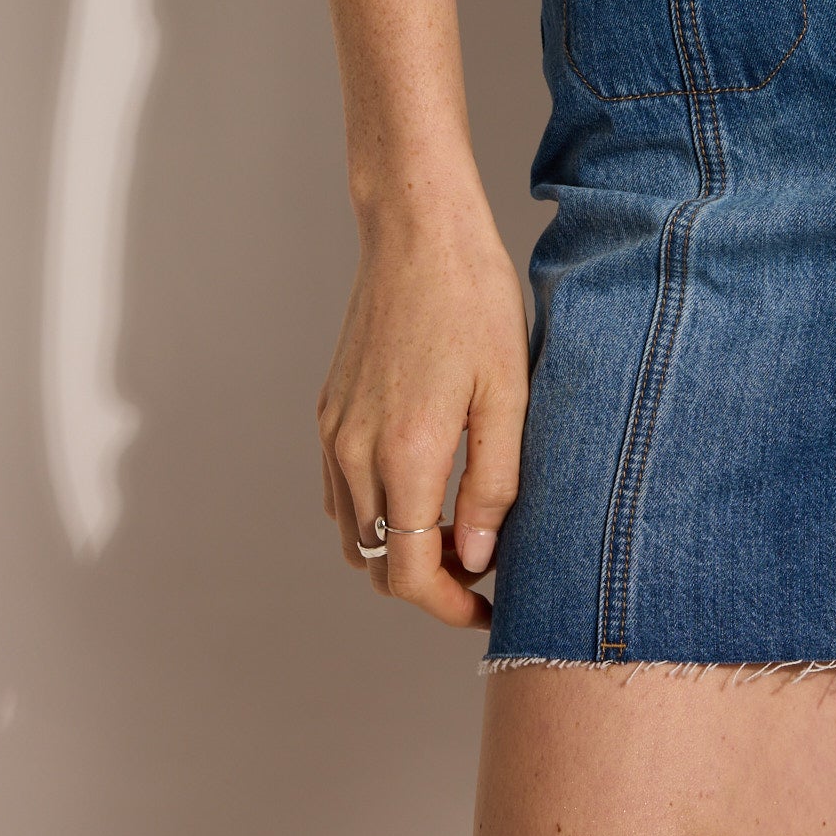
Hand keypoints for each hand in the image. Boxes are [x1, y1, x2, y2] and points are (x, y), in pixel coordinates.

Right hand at [317, 189, 530, 628]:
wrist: (418, 230)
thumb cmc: (474, 299)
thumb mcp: (508, 392)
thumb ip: (493, 485)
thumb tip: (477, 560)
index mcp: (405, 452)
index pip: (408, 574)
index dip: (448, 606)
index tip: (488, 606)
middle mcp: (355, 451)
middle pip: (375, 564)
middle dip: (426, 582)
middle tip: (481, 565)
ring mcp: (333, 431)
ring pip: (353, 534)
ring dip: (397, 550)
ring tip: (457, 529)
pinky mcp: (328, 411)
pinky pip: (341, 492)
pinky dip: (375, 513)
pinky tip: (423, 488)